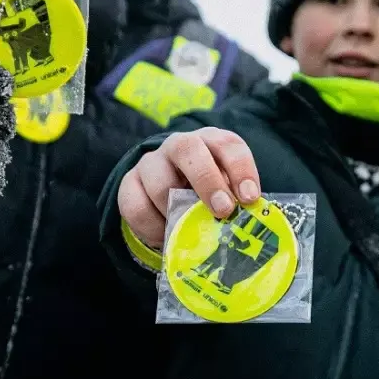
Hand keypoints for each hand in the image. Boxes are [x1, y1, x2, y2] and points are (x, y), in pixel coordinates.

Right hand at [116, 127, 260, 249]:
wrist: (168, 193)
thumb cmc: (208, 193)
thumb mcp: (227, 192)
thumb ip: (235, 202)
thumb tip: (247, 226)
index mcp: (212, 142)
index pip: (228, 145)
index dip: (240, 169)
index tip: (249, 198)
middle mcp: (180, 145)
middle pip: (189, 148)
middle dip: (207, 180)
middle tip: (222, 210)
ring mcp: (152, 162)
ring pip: (158, 179)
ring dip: (176, 210)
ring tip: (189, 231)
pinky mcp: (129, 183)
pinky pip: (136, 205)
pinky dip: (153, 227)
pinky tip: (165, 236)